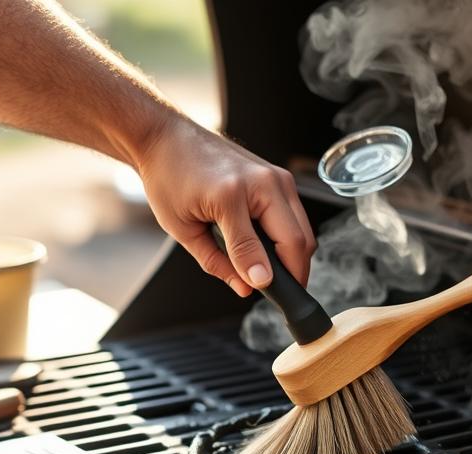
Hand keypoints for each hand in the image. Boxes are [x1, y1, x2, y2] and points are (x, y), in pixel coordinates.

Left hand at [136, 117, 315, 296]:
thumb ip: (218, 263)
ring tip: (271, 271)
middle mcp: (264, 181)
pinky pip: (296, 217)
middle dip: (293, 273)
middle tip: (278, 292)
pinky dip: (289, 238)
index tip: (268, 296)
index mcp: (233, 195)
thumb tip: (248, 287)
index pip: (264, 251)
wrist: (168, 139)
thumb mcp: (184, 230)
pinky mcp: (279, 176)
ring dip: (294, 256)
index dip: (271, 281)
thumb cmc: (169, 179)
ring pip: (304, 231)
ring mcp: (277, 176)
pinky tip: (269, 248)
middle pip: (299, 242)